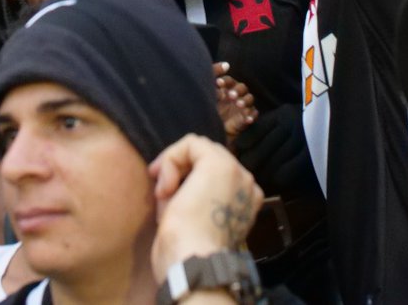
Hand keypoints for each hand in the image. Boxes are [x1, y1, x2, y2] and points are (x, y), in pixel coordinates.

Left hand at [149, 134, 262, 281]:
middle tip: (160, 192)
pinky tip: (166, 187)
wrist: (194, 263)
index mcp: (246, 202)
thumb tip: (173, 183)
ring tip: (163, 195)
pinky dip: (171, 159)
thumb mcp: (192, 220)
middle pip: (208, 158)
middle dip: (179, 169)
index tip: (164, 197)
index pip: (215, 176)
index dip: (186, 179)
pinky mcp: (219, 164)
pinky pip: (191, 144)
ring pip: (199, 149)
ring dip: (174, 166)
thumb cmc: (188, 252)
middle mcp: (247, 185)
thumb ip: (192, 197)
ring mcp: (236, 172)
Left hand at [214, 63, 256, 139]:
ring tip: (239, 105)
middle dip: (237, 90)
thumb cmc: (208, 109)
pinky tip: (247, 119)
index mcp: (225, 88)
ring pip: (250, 99)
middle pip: (242, 88)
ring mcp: (241, 107)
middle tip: (230, 96)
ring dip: (245, 101)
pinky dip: (251, 116)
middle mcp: (235, 95)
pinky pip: (253, 115)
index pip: (229, 80)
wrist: (209, 130)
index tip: (218, 84)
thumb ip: (213, 75)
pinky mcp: (245, 118)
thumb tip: (226, 65)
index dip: (225, 81)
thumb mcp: (208, 93)